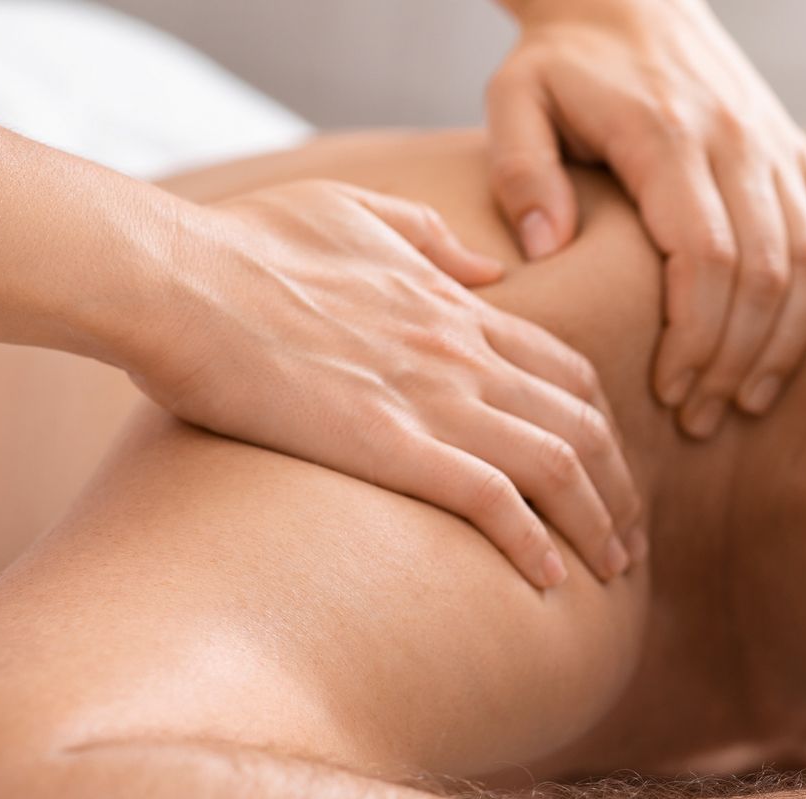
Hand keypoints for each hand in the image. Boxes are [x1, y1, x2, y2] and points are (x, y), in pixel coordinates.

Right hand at [137, 180, 642, 588]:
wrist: (174, 278)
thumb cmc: (243, 243)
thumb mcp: (351, 211)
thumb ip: (427, 236)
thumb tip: (489, 269)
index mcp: (454, 306)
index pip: (566, 370)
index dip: (600, 424)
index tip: (610, 467)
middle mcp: (462, 352)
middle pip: (583, 425)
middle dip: (621, 487)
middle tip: (631, 537)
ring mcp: (433, 398)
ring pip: (558, 467)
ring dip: (598, 524)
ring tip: (612, 570)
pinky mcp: (394, 445)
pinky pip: (494, 502)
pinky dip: (534, 543)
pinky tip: (551, 580)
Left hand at [486, 0, 805, 434]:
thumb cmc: (562, 63)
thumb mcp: (514, 98)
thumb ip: (522, 172)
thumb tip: (547, 249)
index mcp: (667, 137)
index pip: (704, 258)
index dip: (695, 337)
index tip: (666, 390)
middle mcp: (736, 141)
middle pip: (764, 274)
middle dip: (735, 359)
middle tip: (698, 418)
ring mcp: (775, 144)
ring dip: (786, 340)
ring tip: (747, 399)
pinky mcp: (796, 146)